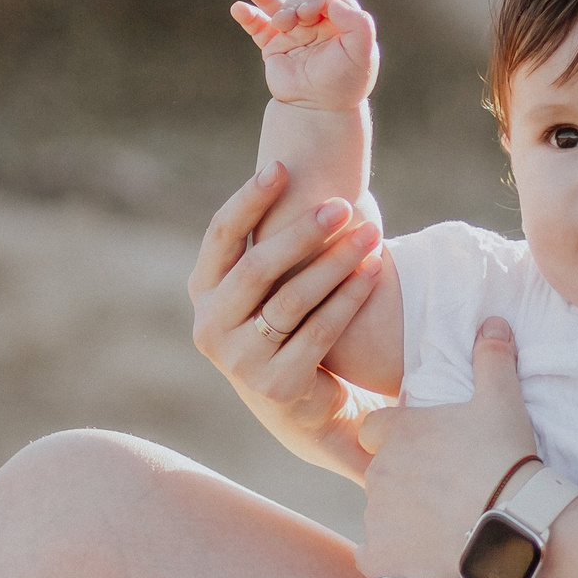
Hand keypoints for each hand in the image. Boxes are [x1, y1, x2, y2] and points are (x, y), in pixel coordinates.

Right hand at [190, 163, 384, 480]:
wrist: (305, 411)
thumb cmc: (289, 329)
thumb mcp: (266, 289)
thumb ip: (271, 245)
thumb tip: (296, 170)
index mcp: (203, 292)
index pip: (220, 236)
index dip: (249, 199)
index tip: (282, 167)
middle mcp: (210, 326)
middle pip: (257, 268)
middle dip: (302, 232)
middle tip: (343, 205)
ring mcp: (239, 361)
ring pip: (292, 300)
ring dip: (335, 262)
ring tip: (371, 234)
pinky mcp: (276, 384)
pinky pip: (319, 331)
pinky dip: (350, 297)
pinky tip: (374, 271)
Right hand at [231, 0, 377, 110]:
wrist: (317, 110)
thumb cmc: (343, 83)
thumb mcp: (362, 55)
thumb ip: (360, 26)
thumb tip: (336, 3)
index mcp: (340, 22)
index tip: (310, 13)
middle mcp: (317, 24)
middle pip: (302, 0)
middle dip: (296, 6)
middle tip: (294, 22)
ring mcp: (293, 33)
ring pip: (278, 6)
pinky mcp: (273, 45)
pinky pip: (258, 25)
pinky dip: (248, 15)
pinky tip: (238, 8)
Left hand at [355, 318, 536, 577]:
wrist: (512, 521)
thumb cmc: (504, 455)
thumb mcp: (502, 399)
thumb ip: (492, 358)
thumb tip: (492, 321)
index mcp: (396, 431)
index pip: (375, 431)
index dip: (398, 440)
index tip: (428, 451)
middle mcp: (376, 470)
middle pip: (379, 473)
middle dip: (404, 481)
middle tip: (444, 490)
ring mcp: (376, 515)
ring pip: (379, 514)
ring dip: (401, 519)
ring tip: (443, 523)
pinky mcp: (381, 555)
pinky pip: (372, 556)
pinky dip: (389, 558)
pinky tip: (418, 555)